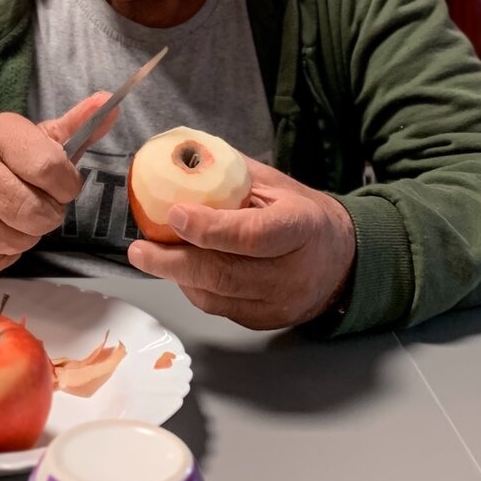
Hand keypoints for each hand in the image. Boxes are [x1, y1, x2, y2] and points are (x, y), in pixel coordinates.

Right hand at [0, 93, 117, 273]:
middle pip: (35, 211)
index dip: (66, 184)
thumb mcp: (40, 139)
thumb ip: (79, 125)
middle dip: (49, 213)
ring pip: (17, 240)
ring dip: (28, 235)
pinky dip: (5, 252)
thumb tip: (109, 101)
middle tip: (40, 202)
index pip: (50, 168)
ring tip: (18, 216)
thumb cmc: (7, 161)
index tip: (61, 183)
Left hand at [127, 158, 356, 328]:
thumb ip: (231, 175)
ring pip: (217, 297)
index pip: (253, 234)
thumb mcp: (275, 184)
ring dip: (177, 276)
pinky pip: (220, 308)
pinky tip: (180, 270)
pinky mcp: (265, 322)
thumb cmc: (300, 214)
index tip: (174, 214)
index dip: (211, 228)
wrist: (341, 262)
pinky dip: (194, 289)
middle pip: (227, 274)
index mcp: (300, 226)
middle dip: (174, 263)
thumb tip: (180, 158)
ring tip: (150, 256)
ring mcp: (280, 304)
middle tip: (139, 250)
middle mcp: (292, 272)